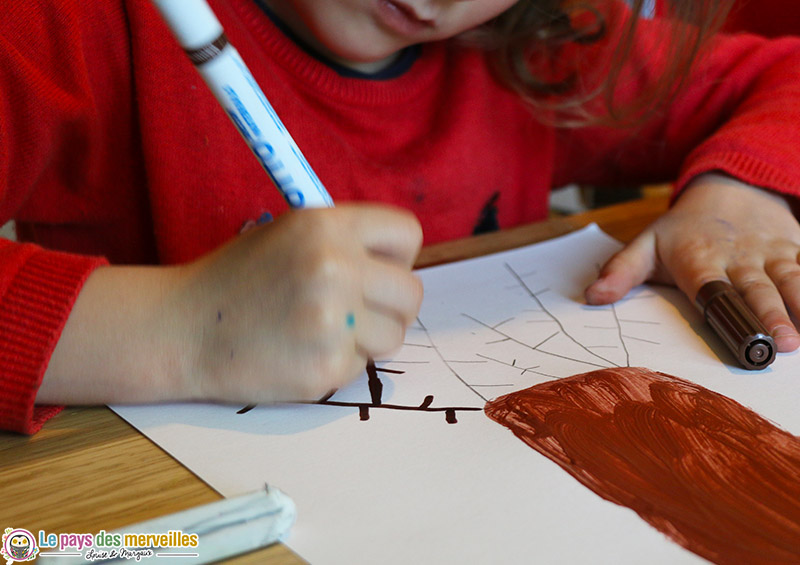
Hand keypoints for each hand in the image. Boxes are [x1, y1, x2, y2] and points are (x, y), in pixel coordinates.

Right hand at [179, 203, 423, 402]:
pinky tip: (301, 353)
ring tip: (323, 332)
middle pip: (411, 293)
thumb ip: (344, 241)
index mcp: (327, 225)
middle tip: (358, 311)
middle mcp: (336, 267)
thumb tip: (396, 265)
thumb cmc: (236, 280)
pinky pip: (362, 367)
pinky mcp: (326, 368)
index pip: (407, 234)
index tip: (378, 271)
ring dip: (368, 338)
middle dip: (391, 306)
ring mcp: (332, 321)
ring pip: (394, 335)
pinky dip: (338, 364)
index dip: (396, 255)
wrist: (182, 329)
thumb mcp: (287, 234)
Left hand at [584, 174, 799, 352]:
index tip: (736, 333)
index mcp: (699, 259)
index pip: (710, 287)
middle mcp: (737, 257)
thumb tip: (592, 297)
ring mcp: (770, 252)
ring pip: (790, 278)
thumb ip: (621, 271)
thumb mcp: (646, 244)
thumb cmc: (682, 229)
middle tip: (785, 344)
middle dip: (771, 316)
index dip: (723, 308)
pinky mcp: (794, 247)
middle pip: (756, 288)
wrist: (729, 188)